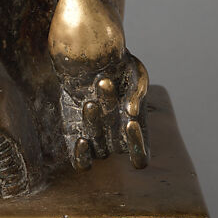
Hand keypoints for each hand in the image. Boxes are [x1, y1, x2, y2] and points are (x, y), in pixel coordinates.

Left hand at [65, 51, 149, 170]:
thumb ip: (137, 93)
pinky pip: (81, 160)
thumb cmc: (119, 67)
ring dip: (95, 126)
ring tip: (91, 102)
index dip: (137, 145)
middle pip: (118, 147)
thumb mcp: (136, 74)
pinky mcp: (76, 138)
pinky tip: (81, 141)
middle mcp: (116, 141)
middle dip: (112, 123)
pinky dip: (81, 155)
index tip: (130, 123)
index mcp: (135, 131)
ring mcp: (97, 142)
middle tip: (110, 96)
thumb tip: (132, 113)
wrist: (90, 57)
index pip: (140, 157)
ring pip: (99, 149)